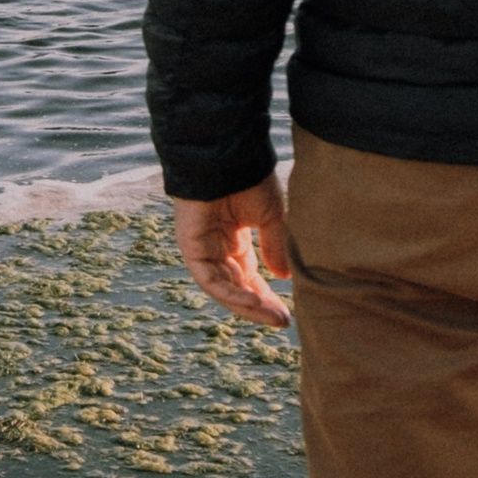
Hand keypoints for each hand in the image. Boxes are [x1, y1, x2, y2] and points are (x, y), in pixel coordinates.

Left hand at [170, 177, 294, 327]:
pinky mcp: (191, 248)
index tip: (286, 315)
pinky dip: (232, 293)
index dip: (266, 296)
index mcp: (233, 239)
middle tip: (283, 322)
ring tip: (274, 316)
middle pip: (236, 287)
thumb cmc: (249, 179)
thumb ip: (275, 247)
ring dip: (248, 305)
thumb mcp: (271, 217)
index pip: (248, 277)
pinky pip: (211, 280)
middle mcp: (216, 247)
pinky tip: (254, 301)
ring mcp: (202, 249)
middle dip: (259, 306)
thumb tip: (284, 277)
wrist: (229, 156)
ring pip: (224, 289)